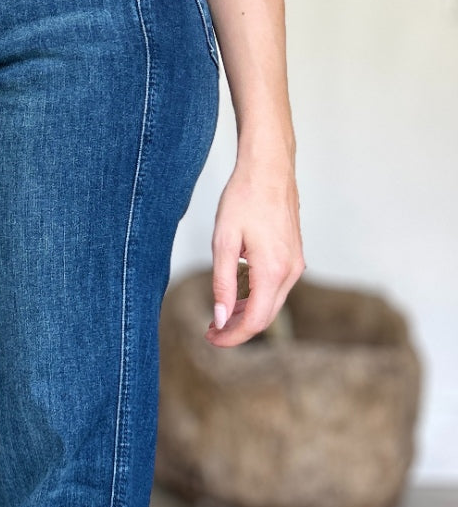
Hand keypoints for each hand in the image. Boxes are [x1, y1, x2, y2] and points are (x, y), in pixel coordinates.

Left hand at [206, 149, 305, 345]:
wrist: (269, 168)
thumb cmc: (244, 198)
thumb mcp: (224, 242)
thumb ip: (223, 284)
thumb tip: (221, 319)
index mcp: (272, 270)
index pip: (255, 321)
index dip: (232, 336)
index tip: (210, 339)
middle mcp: (290, 271)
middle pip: (266, 317)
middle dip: (237, 329)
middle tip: (210, 332)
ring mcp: (295, 263)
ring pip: (272, 304)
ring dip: (246, 314)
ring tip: (219, 317)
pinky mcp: (294, 256)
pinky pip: (276, 288)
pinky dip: (256, 298)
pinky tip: (237, 296)